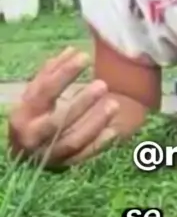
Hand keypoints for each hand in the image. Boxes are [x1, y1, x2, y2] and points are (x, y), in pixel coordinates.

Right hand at [8, 47, 118, 168]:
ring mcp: (49, 154)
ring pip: (74, 140)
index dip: (64, 73)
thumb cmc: (33, 115)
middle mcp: (34, 136)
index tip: (85, 57)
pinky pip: (84, 156)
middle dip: (82, 103)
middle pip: (58, 121)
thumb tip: (73, 50)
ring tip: (113, 104)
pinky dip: (99, 144)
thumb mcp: (35, 93)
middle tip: (103, 85)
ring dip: (95, 123)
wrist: (22, 152)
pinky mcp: (64, 166)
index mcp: (24, 113)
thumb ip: (52, 71)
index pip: (45, 92)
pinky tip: (113, 130)